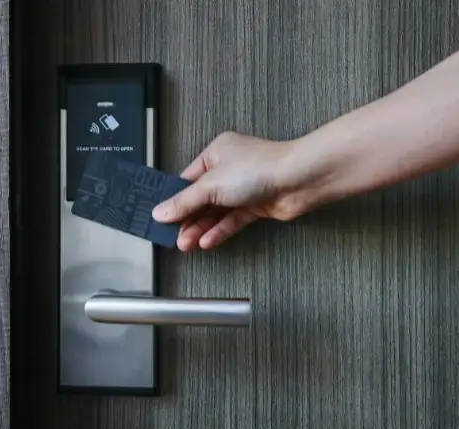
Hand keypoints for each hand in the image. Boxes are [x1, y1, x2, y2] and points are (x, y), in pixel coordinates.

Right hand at [151, 131, 334, 251]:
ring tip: (186, 244)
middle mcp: (229, 169)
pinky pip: (232, 220)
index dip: (174, 199)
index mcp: (216, 153)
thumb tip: (161, 211)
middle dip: (187, 218)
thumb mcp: (211, 184)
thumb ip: (184, 201)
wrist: (298, 180)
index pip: (187, 180)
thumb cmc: (260, 168)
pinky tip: (206, 242)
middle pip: (201, 198)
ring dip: (201, 228)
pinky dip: (219, 231)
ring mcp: (243, 189)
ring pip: (216, 212)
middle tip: (172, 236)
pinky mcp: (256, 206)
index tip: (160, 216)